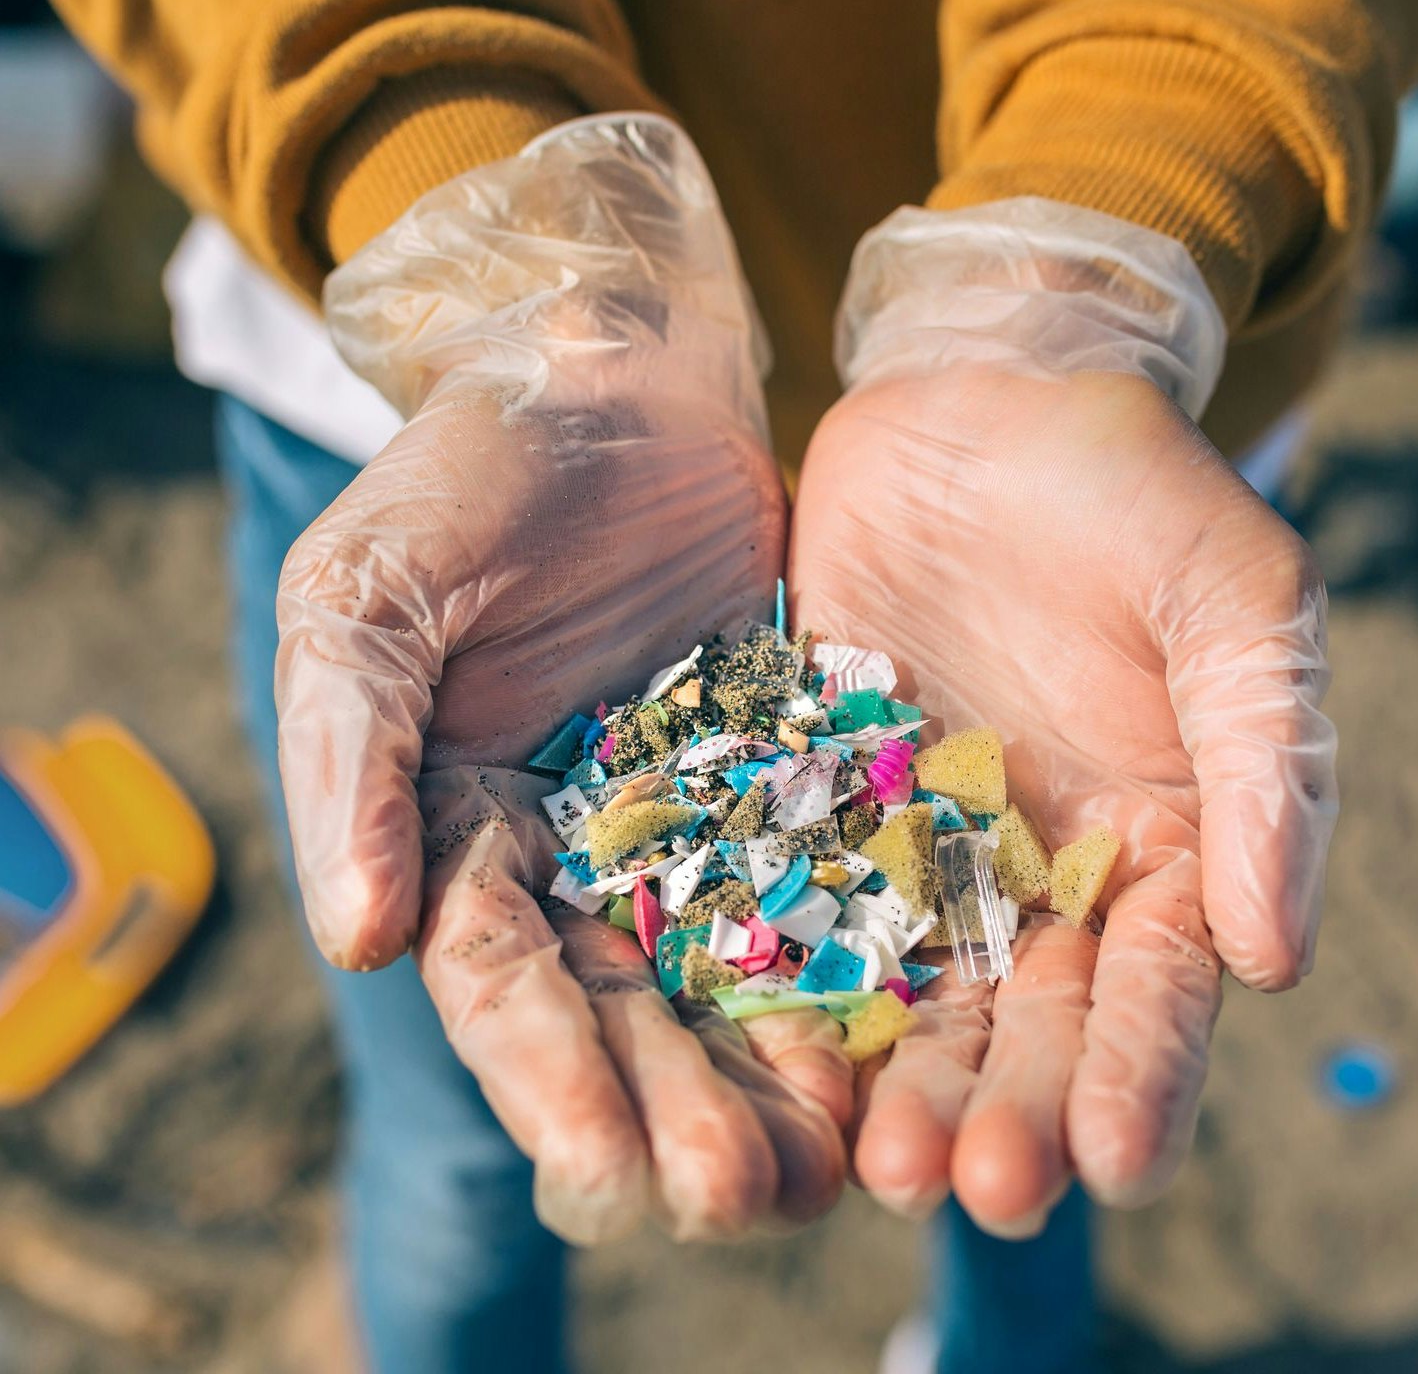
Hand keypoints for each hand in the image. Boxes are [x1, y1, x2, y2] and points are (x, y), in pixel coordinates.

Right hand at [275, 116, 849, 1243]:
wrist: (616, 378)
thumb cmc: (470, 474)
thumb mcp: (370, 596)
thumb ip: (350, 760)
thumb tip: (357, 939)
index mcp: (464, 836)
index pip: (503, 984)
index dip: (550, 1081)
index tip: (609, 1169)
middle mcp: (585, 859)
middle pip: (632, 1014)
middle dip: (681, 1111)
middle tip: (744, 1198)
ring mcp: (701, 825)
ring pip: (740, 976)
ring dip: (779, 1078)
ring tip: (834, 1166)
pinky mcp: (801, 779)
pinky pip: (836, 883)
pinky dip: (864, 964)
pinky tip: (908, 1039)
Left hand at [792, 366, 1336, 1234]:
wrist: (983, 395)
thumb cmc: (1136, 490)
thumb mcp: (1237, 602)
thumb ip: (1268, 769)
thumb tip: (1280, 961)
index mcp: (1167, 848)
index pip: (1162, 990)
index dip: (1145, 1077)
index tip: (1116, 1161)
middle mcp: (1044, 879)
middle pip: (1033, 1027)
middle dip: (1011, 1112)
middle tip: (979, 1187)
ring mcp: (925, 854)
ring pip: (915, 1001)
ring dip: (900, 1088)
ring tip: (876, 1165)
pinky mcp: (820, 809)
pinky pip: (802, 915)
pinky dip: (791, 993)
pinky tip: (769, 1064)